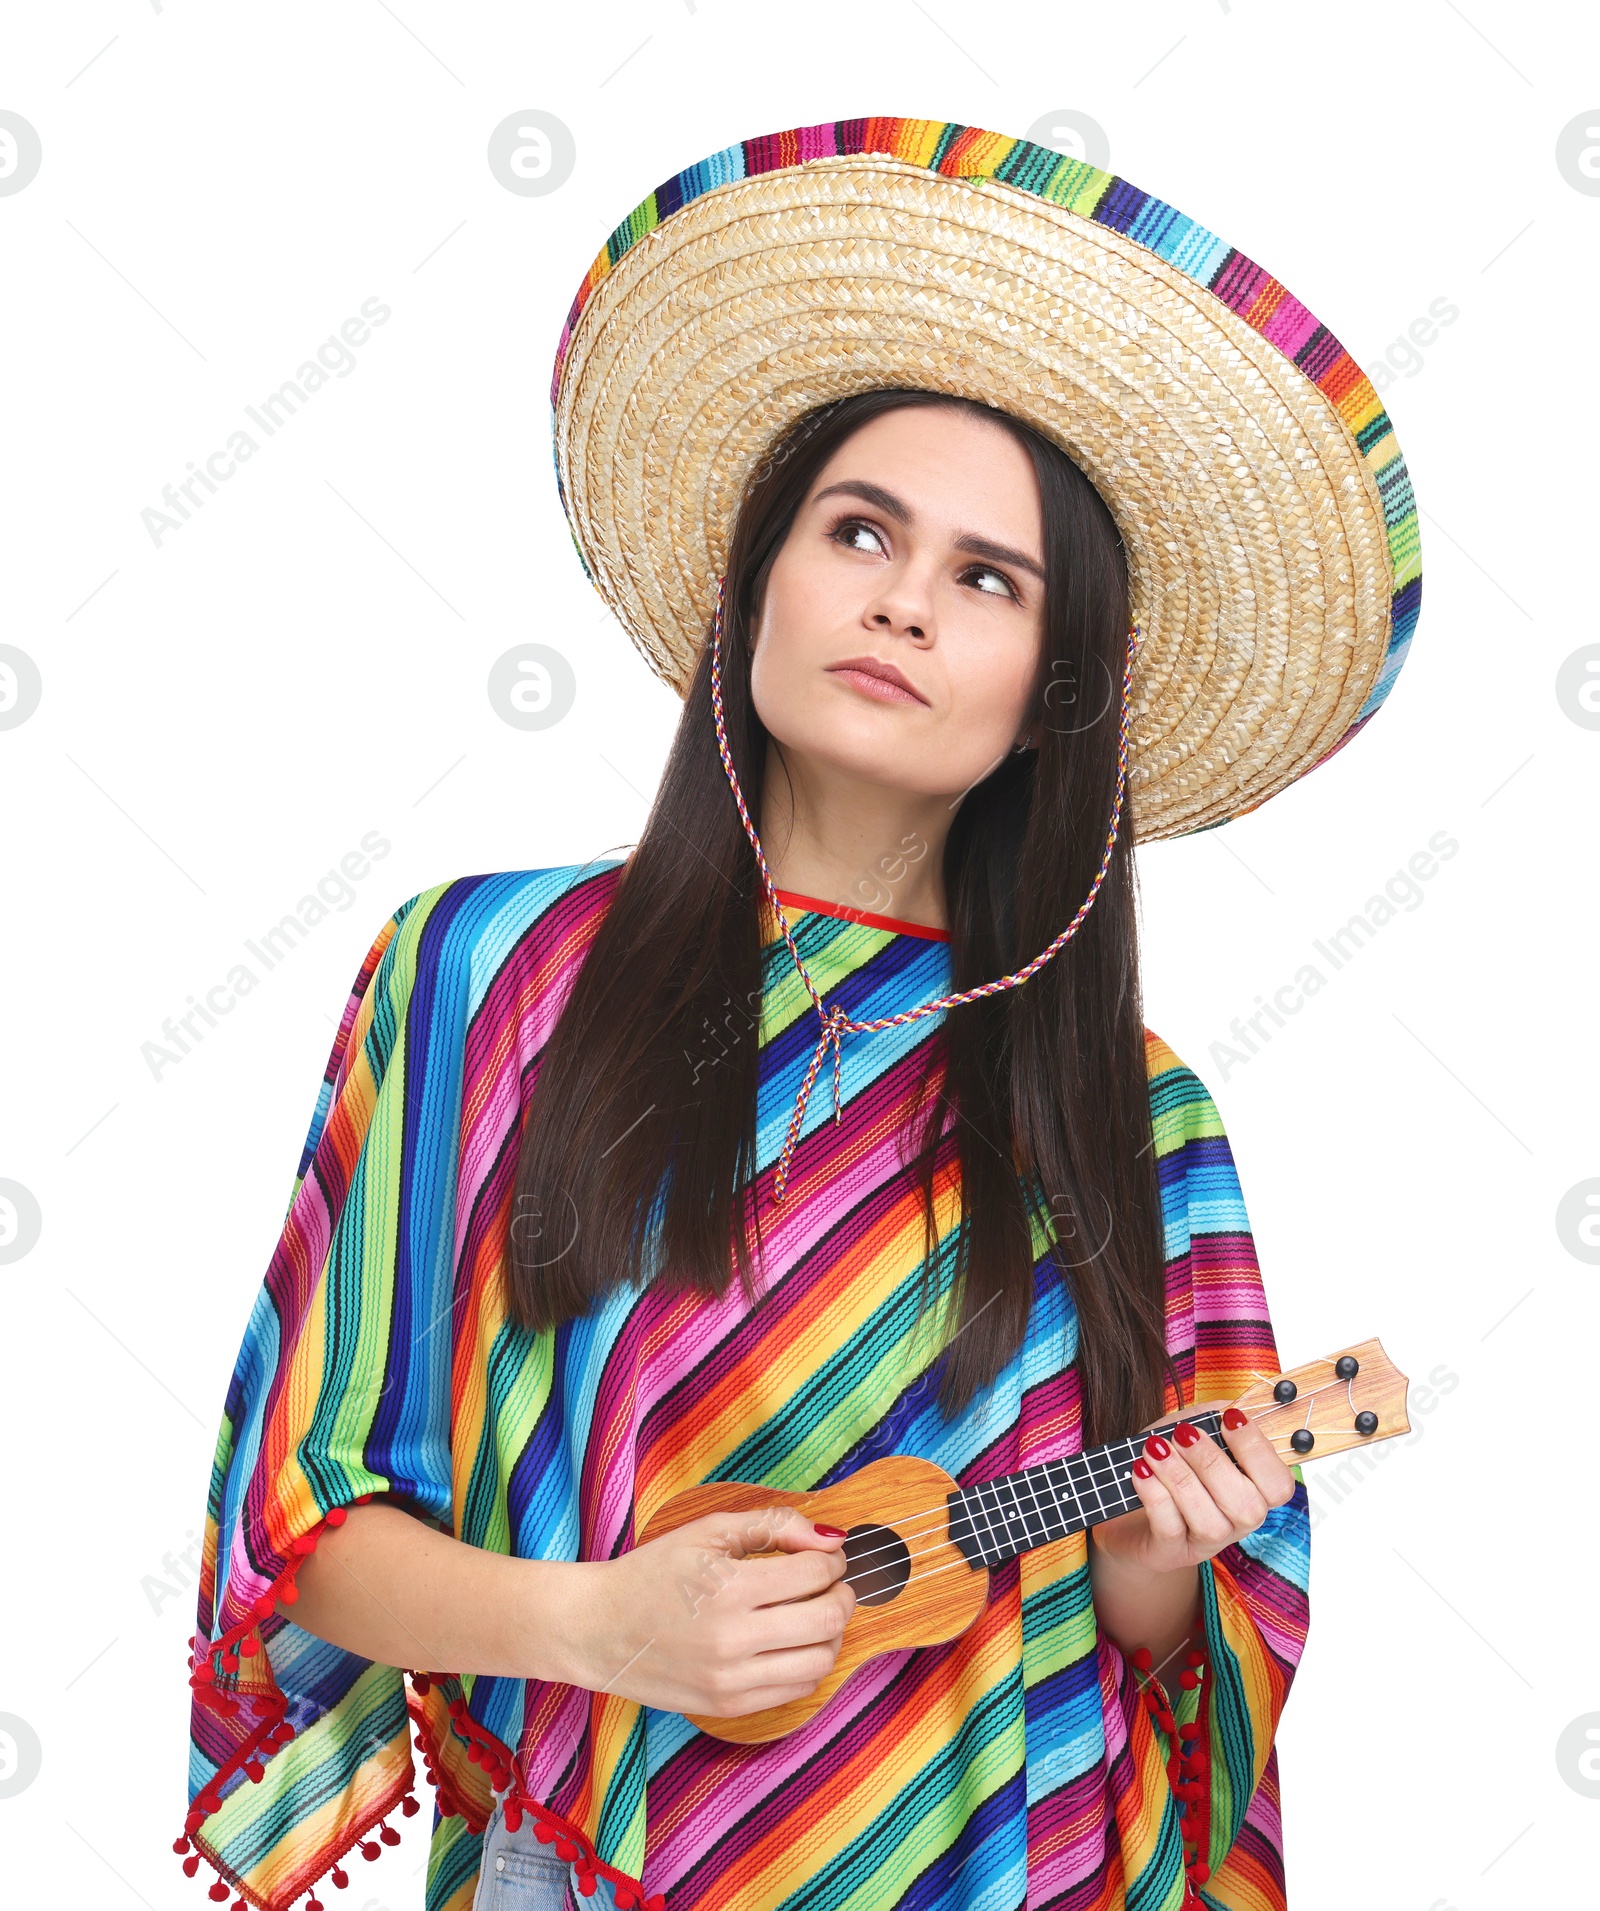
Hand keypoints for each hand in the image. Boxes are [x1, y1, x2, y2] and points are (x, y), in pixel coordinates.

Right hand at [566, 1505, 857, 1716]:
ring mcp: (732, 1681)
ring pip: (819, 1662)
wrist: (595, 1629)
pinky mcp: (727, 1707)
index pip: (816, 1575)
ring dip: (830, 1634)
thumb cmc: (651, 1573)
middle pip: (828, 1621)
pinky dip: (807, 1665)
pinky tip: (791, 1642)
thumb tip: (830, 1538)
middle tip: (834, 1584)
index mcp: (729, 1588)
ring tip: (813, 1613)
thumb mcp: (707, 1532)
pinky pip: (795, 1691)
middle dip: (843, 1596)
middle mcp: (734, 1640)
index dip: (833, 1561)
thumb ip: (772, 1526)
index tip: (828, 1556)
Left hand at [1090, 1397, 1297, 1577]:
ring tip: (1155, 1448)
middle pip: (1248, 1508)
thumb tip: (1231, 1408)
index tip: (1231, 1418)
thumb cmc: (1167, 1468)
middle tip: (1183, 1434)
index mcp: (1251, 1493)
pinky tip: (1141, 1471)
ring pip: (1209, 1522)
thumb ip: (1212, 1418)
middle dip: (1213, 1463)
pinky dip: (1155, 1495)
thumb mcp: (1189, 1435)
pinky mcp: (1169, 1554)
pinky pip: (1170, 1529)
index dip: (1259, 1451)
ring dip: (1180, 1478)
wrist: (1124, 1512)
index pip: (1280, 1486)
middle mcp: (1234, 1524)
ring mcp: (1203, 1544)